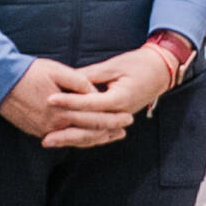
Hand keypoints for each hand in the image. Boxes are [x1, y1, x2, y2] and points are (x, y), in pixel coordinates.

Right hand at [0, 58, 131, 146]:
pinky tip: (87, 135)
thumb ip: (80, 83)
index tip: (128, 118)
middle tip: (125, 128)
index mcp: (62, 111)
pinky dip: (78, 138)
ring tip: (111, 135)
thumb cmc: (29, 72)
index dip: (113, 119)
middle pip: (88, 132)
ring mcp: (44, 131)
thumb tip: (95, 91)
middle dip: (108, 131)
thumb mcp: (58, 71)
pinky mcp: (37, 131)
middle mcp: (54, 126)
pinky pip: (63, 139)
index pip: (94, 118)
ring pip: (76, 139)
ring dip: (95, 138)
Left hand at [43, 48, 173, 149]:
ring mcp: (120, 119)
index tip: (49, 99)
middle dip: (66, 130)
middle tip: (44, 134)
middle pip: (90, 126)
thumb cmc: (138, 64)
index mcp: (121, 98)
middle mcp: (121, 113)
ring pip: (93, 135)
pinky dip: (82, 138)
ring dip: (71, 139)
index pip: (90, 103)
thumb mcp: (113, 65)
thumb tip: (66, 81)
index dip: (69, 101)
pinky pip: (98, 134)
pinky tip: (65, 141)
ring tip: (49, 141)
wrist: (160, 71)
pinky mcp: (117, 120)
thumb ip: (89, 75)